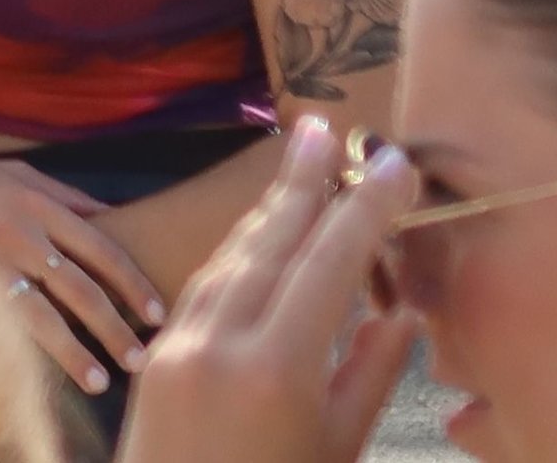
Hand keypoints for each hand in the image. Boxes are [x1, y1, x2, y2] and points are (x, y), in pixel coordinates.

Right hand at [0, 152, 162, 397]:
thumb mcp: (21, 175)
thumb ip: (69, 198)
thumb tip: (116, 220)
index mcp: (40, 205)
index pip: (102, 250)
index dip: (133, 284)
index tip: (158, 314)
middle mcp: (20, 233)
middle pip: (81, 289)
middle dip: (114, 328)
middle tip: (140, 360)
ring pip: (43, 315)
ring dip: (75, 352)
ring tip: (100, 382)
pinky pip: (1, 322)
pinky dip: (26, 349)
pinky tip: (44, 374)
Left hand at [112, 121, 420, 462]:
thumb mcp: (339, 451)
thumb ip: (369, 377)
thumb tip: (400, 314)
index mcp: (276, 370)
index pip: (329, 266)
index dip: (363, 211)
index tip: (393, 163)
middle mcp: (219, 343)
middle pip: (269, 244)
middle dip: (301, 183)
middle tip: (327, 126)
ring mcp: (178, 347)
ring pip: (230, 260)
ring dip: (267, 210)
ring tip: (299, 164)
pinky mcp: (156, 361)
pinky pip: (202, 291)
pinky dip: (236, 256)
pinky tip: (257, 237)